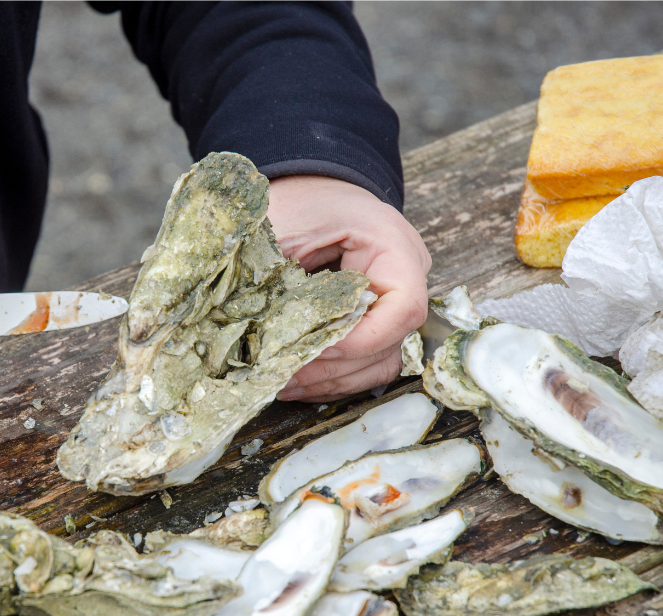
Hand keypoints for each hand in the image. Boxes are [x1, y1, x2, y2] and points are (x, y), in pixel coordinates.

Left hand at [266, 175, 429, 401]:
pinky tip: (294, 381)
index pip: (404, 307)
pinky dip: (331, 375)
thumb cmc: (298, 198)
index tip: (319, 346)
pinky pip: (364, 361)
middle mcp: (404, 277)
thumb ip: (276, 272)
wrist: (309, 185)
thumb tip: (258, 332)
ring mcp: (392, 303)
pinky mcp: (374, 320)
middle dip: (334, 365)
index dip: (364, 338)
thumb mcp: (283, 226)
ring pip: (378, 361)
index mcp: (392, 246)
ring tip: (283, 384)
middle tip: (283, 375)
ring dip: (331, 378)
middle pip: (389, 343)